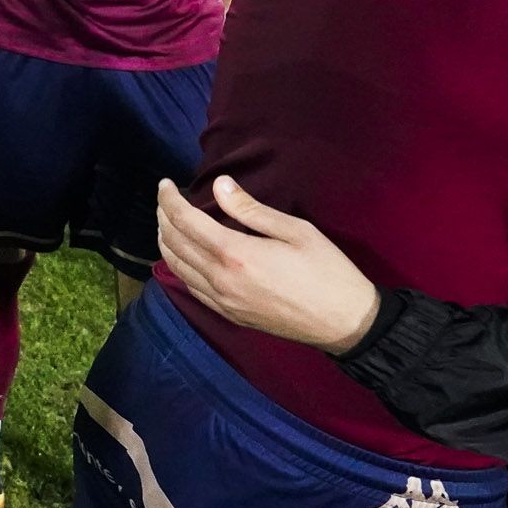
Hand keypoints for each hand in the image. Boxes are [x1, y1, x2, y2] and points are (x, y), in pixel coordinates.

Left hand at [155, 176, 379, 353]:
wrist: (344, 323)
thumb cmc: (327, 271)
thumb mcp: (296, 231)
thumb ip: (251, 209)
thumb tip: (219, 186)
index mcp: (235, 255)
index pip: (185, 222)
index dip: (169, 200)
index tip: (165, 184)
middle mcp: (220, 280)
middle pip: (174, 244)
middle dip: (163, 218)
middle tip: (164, 200)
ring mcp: (222, 301)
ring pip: (177, 269)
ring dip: (166, 242)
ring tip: (168, 223)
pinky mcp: (229, 315)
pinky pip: (192, 288)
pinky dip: (179, 267)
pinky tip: (185, 256)